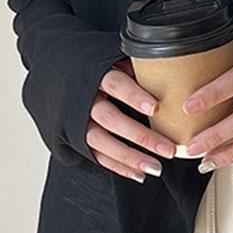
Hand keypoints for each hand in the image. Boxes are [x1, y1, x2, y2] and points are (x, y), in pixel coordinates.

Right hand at [86, 58, 177, 182]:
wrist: (61, 75)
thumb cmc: (98, 68)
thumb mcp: (114, 59)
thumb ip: (137, 66)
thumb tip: (171, 65)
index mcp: (95, 75)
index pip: (115, 84)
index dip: (134, 96)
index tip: (155, 108)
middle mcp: (85, 100)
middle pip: (111, 119)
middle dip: (141, 136)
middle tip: (169, 149)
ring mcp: (78, 121)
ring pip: (102, 142)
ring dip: (131, 157)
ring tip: (157, 168)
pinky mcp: (77, 138)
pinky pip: (97, 156)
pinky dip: (118, 166)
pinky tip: (139, 173)